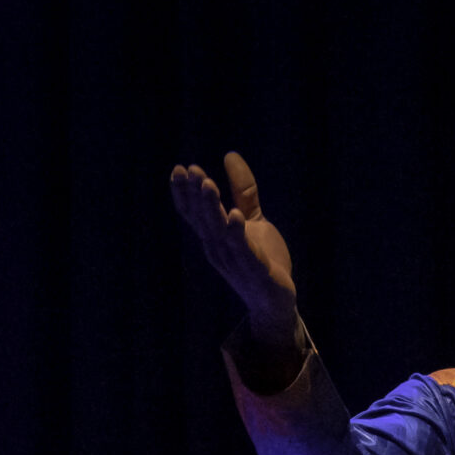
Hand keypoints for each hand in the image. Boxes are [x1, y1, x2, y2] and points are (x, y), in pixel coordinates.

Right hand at [170, 153, 300, 350]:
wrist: (275, 300)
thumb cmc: (261, 258)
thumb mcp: (251, 217)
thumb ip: (242, 189)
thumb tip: (229, 154)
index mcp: (214, 236)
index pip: (193, 212)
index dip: (184, 192)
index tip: (178, 169)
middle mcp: (217, 248)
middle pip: (202, 218)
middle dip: (194, 194)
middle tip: (189, 170)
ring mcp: (233, 260)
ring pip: (218, 231)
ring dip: (211, 208)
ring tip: (207, 185)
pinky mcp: (254, 270)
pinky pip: (243, 250)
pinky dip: (237, 233)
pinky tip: (234, 216)